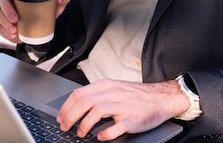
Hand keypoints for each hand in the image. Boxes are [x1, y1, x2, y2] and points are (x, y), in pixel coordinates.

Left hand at [57, 78, 189, 140]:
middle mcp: (113, 93)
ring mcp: (122, 106)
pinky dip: (105, 134)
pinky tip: (100, 137)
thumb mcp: (115, 88)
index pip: (79, 93)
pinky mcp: (131, 119)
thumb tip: (78, 104)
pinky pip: (115, 127)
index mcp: (106, 85)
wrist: (161, 98)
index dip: (66, 106)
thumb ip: (98, 94)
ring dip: (84, 124)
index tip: (61, 116)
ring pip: (96, 111)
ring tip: (80, 133)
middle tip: (65, 126)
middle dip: (70, 116)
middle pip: (84, 102)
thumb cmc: (137, 95)